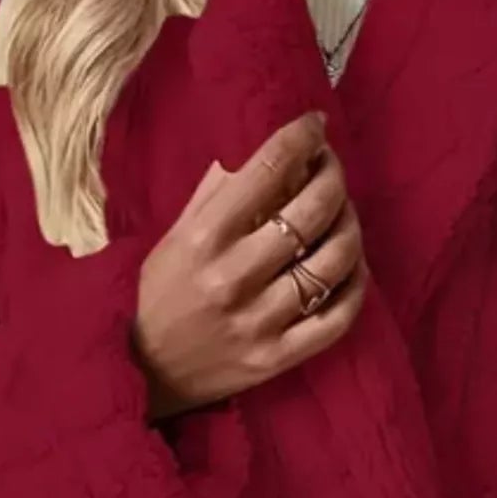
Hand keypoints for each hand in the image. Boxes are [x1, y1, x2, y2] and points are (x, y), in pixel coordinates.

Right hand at [133, 111, 368, 420]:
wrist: (140, 372)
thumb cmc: (156, 296)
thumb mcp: (173, 238)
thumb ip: (215, 197)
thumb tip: (259, 154)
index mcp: (202, 240)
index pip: (266, 172)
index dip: (300, 139)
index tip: (314, 125)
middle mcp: (232, 278)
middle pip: (310, 213)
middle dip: (332, 177)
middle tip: (332, 168)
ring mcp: (259, 322)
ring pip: (333, 262)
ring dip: (350, 226)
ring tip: (344, 214)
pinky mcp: (277, 358)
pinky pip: (338, 318)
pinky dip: (356, 286)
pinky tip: (352, 266)